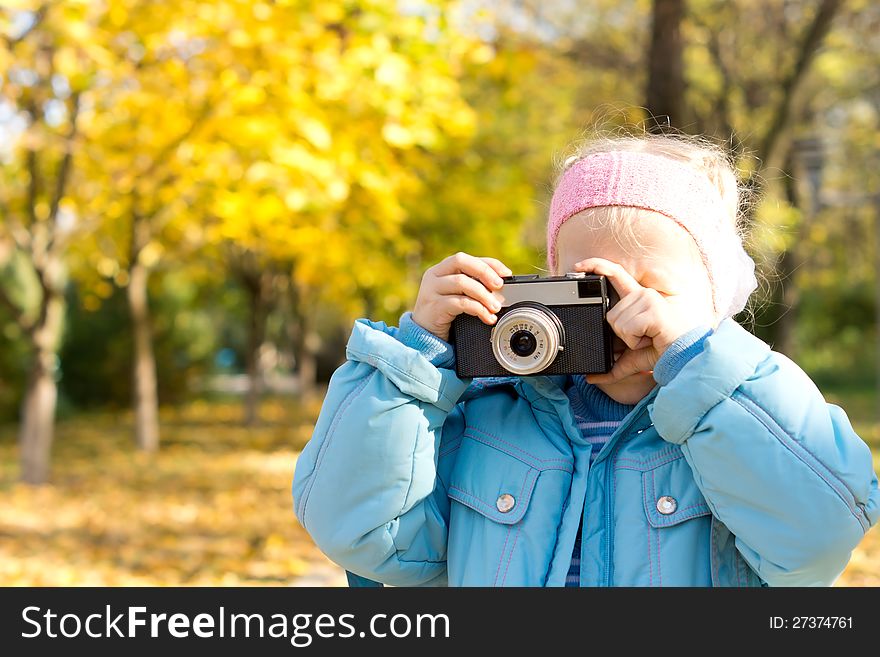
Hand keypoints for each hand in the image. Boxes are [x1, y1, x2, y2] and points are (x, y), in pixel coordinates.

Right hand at [411, 252, 511, 341]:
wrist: (423, 335)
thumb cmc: (444, 313)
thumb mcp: (457, 295)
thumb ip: (472, 286)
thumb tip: (501, 284)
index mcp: (441, 269)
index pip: (465, 258)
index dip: (488, 263)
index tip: (506, 273)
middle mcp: (434, 276)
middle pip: (461, 261)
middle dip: (484, 272)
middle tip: (499, 286)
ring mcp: (431, 290)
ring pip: (461, 282)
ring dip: (483, 294)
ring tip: (495, 307)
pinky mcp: (433, 307)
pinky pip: (460, 303)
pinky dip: (478, 309)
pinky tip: (486, 317)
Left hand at [573, 258, 708, 383]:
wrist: (683, 359)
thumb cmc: (660, 353)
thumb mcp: (629, 360)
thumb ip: (609, 368)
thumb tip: (589, 378)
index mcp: (637, 299)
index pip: (615, 275)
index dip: (596, 266)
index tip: (578, 266)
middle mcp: (643, 294)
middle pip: (610, 315)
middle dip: (621, 335)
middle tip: (643, 338)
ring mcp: (649, 300)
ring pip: (616, 322)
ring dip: (630, 339)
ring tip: (648, 338)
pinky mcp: (654, 310)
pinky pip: (627, 328)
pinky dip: (635, 341)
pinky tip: (651, 338)